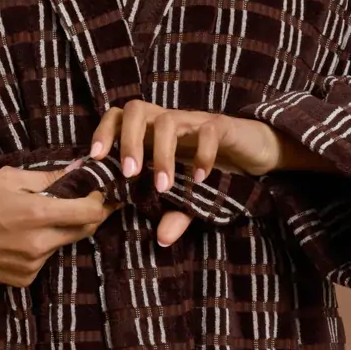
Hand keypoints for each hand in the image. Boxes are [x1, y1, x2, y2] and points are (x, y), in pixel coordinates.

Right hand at [0, 160, 120, 284]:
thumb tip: (79, 169)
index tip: (103, 192)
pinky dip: (39, 248)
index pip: (92, 212)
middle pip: (85, 230)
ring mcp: (32, 265)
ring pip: (62, 245)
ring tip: (33, 218)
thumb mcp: (9, 178)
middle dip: (88, 215)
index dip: (102, 201)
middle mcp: (40, 244)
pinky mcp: (22, 279)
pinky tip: (16, 239)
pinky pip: (43, 261)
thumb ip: (49, 177)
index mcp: (39, 214)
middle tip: (83, 201)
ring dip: (59, 231)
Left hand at [86, 102, 331, 246]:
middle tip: (129, 175)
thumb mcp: (191, 196)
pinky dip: (201, 153)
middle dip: (127, 141)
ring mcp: (194, 120)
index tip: (94, 160)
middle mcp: (169, 120)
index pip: (118, 117)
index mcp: (153, 132)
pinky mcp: (221, 125)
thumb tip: (162, 239)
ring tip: (163, 186)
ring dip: (161, 154)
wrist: (256, 151)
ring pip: (167, 120)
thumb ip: (176, 214)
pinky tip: (200, 178)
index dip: (103, 133)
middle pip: (136, 109)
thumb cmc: (216, 168)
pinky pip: (207, 131)